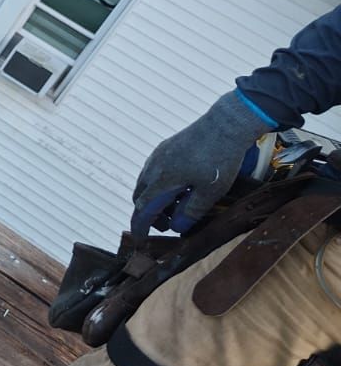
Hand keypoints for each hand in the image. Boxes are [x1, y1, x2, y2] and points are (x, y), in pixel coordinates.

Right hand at [131, 91, 268, 232]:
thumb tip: (177, 226)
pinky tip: (180, 185)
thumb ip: (191, 211)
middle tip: (169, 223)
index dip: (141, 228)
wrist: (225, 124)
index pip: (142, 211)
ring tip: (177, 205)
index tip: (141, 241)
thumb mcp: (210, 192)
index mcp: (161, 181)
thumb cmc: (220, 159)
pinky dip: (159, 185)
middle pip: (140, 198)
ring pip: (146, 184)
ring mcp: (158, 156)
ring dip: (155, 199)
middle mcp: (153, 168)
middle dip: (150, 214)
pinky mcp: (166, 148)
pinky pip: (153, 171)